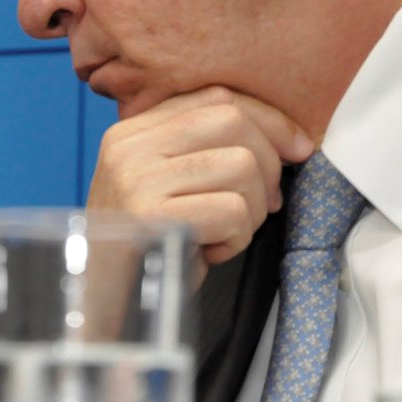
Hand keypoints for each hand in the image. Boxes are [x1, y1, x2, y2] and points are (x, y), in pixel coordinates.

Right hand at [86, 86, 313, 265]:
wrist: (103, 303)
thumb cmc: (149, 247)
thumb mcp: (169, 186)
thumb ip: (207, 151)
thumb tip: (292, 143)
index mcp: (133, 131)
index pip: (216, 97)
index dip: (269, 120)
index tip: (298, 148)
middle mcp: (130, 147)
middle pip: (233, 122)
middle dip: (268, 165)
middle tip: (263, 204)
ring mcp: (137, 179)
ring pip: (240, 166)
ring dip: (253, 209)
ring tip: (226, 233)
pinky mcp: (151, 217)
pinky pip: (232, 211)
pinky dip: (236, 239)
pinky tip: (211, 252)